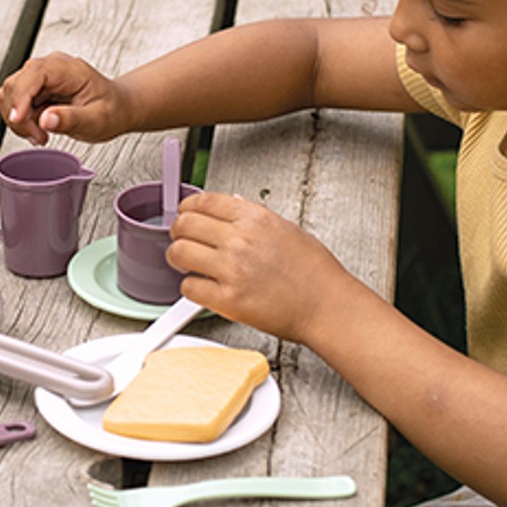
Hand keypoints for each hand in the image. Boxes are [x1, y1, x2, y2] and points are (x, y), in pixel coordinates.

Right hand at [0, 53, 129, 144]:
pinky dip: (21, 121)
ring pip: (9, 95)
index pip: (32, 75)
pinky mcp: (35, 90)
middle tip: (39, 136)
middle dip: (19, 116)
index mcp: (67, 69)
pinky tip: (39, 130)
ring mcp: (40, 78)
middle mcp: (50, 68)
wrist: (117, 108)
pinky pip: (14, 104)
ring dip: (18, 120)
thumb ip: (72, 119)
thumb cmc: (111, 110)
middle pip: (14, 85)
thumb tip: (47, 119)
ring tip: (40, 135)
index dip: (20, 97)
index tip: (19, 120)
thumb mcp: (97, 120)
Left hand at [166, 192, 354, 342]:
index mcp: (254, 218)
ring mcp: (232, 269)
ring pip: (179, 253)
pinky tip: (202, 288)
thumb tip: (230, 210)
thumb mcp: (286, 229)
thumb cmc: (315, 272)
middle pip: (184, 224)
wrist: (327, 305)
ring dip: (178, 259)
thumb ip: (253, 219)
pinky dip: (190, 289)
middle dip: (179, 233)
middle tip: (182, 241)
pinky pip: (188, 288)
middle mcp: (240, 239)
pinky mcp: (228, 300)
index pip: (202, 202)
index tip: (186, 216)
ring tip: (186, 265)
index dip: (187, 209)